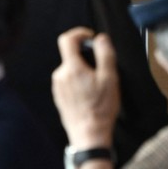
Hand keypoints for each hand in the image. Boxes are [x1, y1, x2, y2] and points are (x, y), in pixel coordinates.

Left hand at [52, 28, 119, 148]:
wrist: (89, 136)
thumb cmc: (101, 108)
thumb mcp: (110, 78)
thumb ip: (105, 54)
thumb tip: (100, 38)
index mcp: (72, 68)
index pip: (67, 39)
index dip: (79, 33)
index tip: (91, 39)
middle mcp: (60, 75)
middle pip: (71, 55)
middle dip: (86, 56)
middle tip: (101, 69)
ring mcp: (57, 87)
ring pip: (70, 69)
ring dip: (83, 71)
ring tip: (97, 87)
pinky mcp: (59, 97)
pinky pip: (68, 82)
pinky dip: (78, 82)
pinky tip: (90, 96)